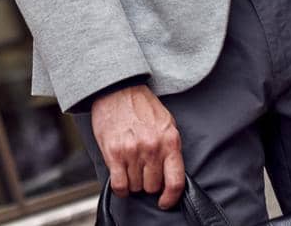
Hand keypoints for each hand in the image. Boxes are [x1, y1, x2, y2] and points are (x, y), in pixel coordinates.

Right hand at [90, 85, 184, 208]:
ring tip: (130, 166)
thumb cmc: (141, 105)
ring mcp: (132, 151)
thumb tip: (171, 171)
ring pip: (135, 186)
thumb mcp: (166, 123)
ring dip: (133, 181)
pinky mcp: (114, 152)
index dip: (170, 197)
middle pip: (152, 186)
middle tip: (142, 171)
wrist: (117, 89)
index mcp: (169, 141)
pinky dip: (120, 187)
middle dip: (147, 183)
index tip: (164, 201)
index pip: (175, 181)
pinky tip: (120, 177)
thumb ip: (170, 148)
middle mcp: (152, 148)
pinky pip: (119, 184)